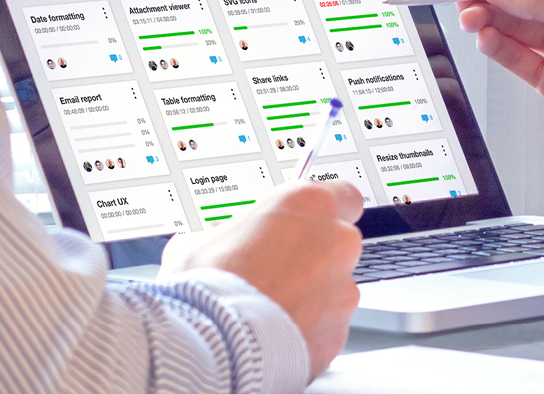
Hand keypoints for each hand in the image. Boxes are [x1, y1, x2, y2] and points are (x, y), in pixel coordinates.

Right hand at [160, 181, 364, 377]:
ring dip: (309, 296)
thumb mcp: (200, 239)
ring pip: (333, 289)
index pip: (343, 196)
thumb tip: (220, 241)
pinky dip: (306, 331)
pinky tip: (272, 335)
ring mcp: (342, 292)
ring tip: (266, 310)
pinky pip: (326, 328)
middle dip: (311, 256)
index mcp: (309, 205)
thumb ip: (227, 233)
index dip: (320, 213)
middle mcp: (337, 244)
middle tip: (271, 270)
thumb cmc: (207, 289)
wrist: (212, 347)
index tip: (301, 222)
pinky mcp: (337, 335)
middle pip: (337, 244)